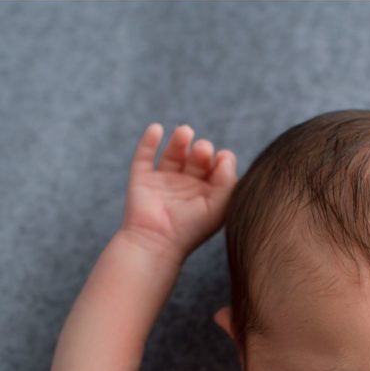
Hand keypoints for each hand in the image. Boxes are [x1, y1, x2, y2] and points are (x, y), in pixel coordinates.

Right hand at [121, 123, 237, 258]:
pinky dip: (149, 140)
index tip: (222, 159)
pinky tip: (157, 129)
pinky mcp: (141, 179)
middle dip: (202, 150)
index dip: (221, 160)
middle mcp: (186, 186)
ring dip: (180, 140)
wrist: (157, 241)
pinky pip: (144, 155)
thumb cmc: (192, 228)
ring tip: (185, 131)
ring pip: (173, 153)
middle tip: (202, 150)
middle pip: (197, 158)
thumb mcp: (219, 205)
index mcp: (207, 193)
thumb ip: (228, 180)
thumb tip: (226, 155)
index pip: (217, 168)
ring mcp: (163, 182)